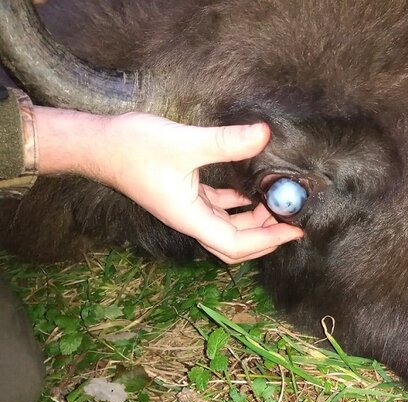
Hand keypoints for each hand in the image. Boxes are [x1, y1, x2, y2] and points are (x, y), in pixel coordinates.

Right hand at [36, 109, 303, 262]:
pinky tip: (251, 192)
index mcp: (190, 217)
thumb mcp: (184, 142)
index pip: (236, 244)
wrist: (96, 144)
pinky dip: (238, 205)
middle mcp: (190, 219)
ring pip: (227, 227)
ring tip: (277, 205)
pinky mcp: (184, 195)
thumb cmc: (132, 147)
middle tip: (291, 221)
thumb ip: (225, 142)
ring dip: (253, 221)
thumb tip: (264, 134)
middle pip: (234, 245)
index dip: (268, 240)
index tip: (295, 230)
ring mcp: (187, 209)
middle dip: (265, 237)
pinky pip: (218, 208)